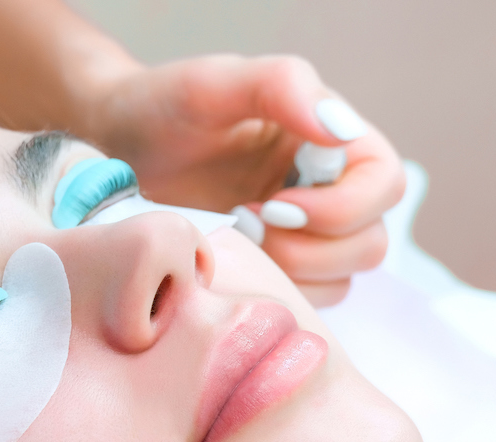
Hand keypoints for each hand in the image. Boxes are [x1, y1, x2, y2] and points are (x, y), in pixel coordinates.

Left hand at [96, 54, 405, 305]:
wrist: (110, 149)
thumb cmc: (163, 107)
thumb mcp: (215, 85)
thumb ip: (282, 87)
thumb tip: (341, 129)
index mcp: (331, 144)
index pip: (385, 187)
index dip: (343, 208)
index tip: (275, 204)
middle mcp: (327, 193)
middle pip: (368, 244)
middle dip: (309, 248)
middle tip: (243, 225)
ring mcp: (299, 238)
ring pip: (338, 283)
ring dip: (287, 275)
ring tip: (229, 243)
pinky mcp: (267, 272)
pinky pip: (295, 303)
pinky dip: (266, 295)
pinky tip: (222, 268)